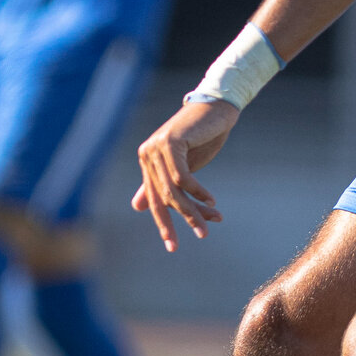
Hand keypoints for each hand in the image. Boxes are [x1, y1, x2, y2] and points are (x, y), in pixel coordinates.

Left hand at [133, 98, 240, 250]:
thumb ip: (163, 185)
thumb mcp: (183, 166)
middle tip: (200, 236)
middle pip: (163, 197)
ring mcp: (157, 148)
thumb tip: (138, 206)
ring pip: (174, 190)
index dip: (164, 224)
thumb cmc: (202, 136)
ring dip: (193, 210)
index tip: (173, 246)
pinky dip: (198, 192)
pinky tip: (211, 202)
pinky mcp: (171, 142)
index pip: (155, 199)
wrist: (217, 109)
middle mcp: (147, 154)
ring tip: (210, 223)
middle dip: (181, 221)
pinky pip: (183, 177)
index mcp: (147, 162)